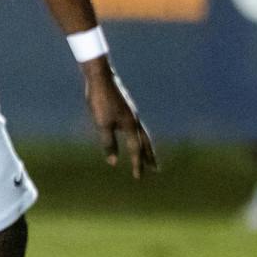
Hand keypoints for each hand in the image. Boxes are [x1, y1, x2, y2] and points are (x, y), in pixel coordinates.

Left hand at [83, 61, 156, 177]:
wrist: (101, 78)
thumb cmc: (101, 101)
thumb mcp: (102, 125)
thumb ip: (108, 144)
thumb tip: (113, 162)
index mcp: (131, 126)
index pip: (136, 149)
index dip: (136, 164)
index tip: (138, 178)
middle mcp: (135, 121)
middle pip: (145, 142)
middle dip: (149, 157)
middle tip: (156, 169)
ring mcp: (132, 114)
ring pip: (142, 134)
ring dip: (145, 147)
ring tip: (147, 156)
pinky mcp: (127, 109)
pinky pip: (136, 127)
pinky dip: (138, 137)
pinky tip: (133, 135)